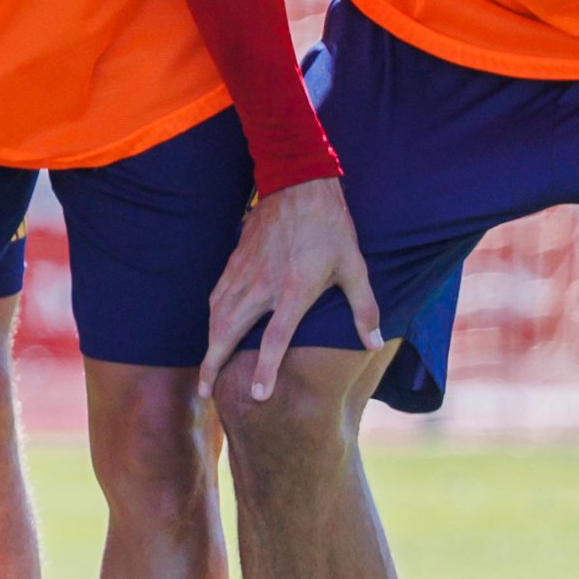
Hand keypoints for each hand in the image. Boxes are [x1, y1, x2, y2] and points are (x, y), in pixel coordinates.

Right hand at [199, 178, 381, 404]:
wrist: (298, 183)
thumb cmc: (330, 226)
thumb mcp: (354, 266)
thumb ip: (364, 308)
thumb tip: (374, 342)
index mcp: (294, 290)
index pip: (275, 340)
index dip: (265, 369)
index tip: (258, 395)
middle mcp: (263, 286)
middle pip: (228, 332)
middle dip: (213, 364)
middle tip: (204, 390)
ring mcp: (244, 272)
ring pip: (217, 316)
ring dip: (208, 344)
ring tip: (205, 368)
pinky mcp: (235, 260)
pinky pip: (217, 296)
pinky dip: (211, 317)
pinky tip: (212, 327)